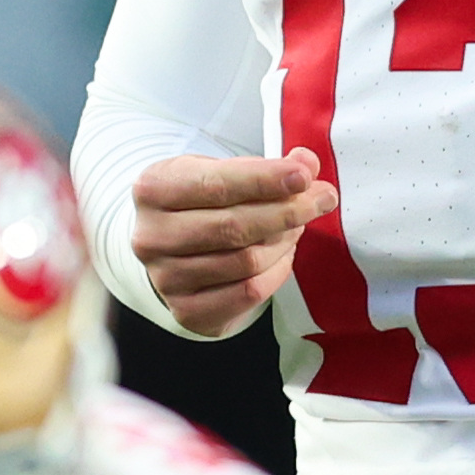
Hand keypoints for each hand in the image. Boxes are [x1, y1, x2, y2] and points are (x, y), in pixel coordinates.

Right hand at [129, 149, 335, 337]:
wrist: (171, 248)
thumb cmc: (201, 201)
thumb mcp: (222, 171)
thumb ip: (264, 167)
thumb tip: (306, 163)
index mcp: (153, 190)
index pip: (216, 185)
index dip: (264, 180)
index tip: (305, 175)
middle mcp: (151, 237)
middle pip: (234, 226)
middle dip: (287, 211)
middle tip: (322, 199)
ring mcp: (165, 279)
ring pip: (247, 261)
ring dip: (284, 240)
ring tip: (297, 225)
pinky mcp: (187, 311)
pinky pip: (249, 293)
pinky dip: (277, 271)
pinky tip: (282, 255)